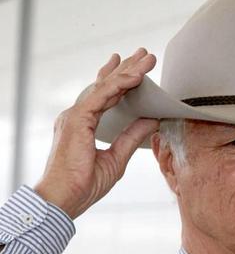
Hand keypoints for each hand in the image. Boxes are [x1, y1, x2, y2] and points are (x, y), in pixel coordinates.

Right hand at [33, 48, 158, 219]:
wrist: (65, 199)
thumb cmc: (84, 184)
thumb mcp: (117, 157)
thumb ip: (131, 136)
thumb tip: (151, 119)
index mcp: (83, 124)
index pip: (104, 96)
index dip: (120, 80)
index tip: (135, 68)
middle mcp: (77, 116)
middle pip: (105, 85)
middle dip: (126, 68)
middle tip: (144, 54)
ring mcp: (75, 116)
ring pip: (106, 87)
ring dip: (128, 71)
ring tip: (146, 58)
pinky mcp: (77, 120)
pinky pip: (102, 97)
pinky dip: (120, 85)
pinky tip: (136, 77)